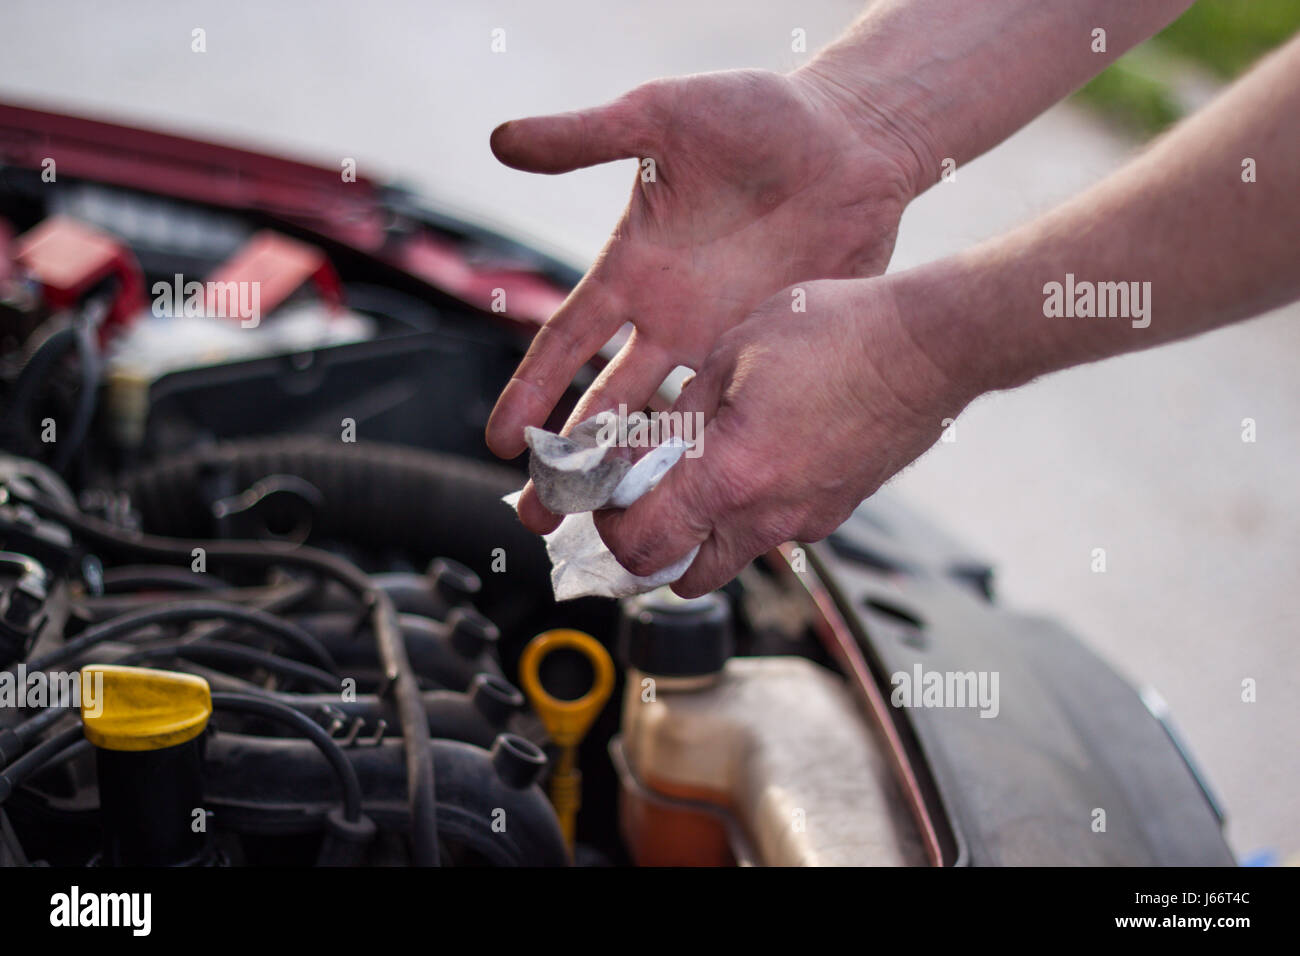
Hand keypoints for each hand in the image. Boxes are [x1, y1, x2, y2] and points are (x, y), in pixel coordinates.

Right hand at [486, 68, 923, 530]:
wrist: (854, 139)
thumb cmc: (758, 117)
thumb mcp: (664, 117)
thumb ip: (586, 135)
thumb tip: (499, 139)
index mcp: (632, 268)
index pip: (565, 343)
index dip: (530, 393)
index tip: (500, 444)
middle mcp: (669, 316)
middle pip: (605, 406)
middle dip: (570, 465)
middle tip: (540, 521)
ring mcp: (722, 340)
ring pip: (667, 425)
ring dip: (638, 477)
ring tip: (615, 532)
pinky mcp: (774, 352)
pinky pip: (735, 415)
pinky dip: (714, 457)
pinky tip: (700, 501)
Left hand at [593, 279, 971, 596]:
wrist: (928, 345)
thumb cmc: (836, 336)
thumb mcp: (730, 354)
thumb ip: (680, 414)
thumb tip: (647, 448)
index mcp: (727, 479)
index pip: (641, 545)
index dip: (609, 529)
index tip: (603, 500)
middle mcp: (767, 517)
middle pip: (682, 575)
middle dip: (652, 547)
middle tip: (641, 500)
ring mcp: (807, 521)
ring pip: (730, 553)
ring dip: (701, 530)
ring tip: (699, 470)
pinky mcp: (835, 510)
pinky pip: (775, 525)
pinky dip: (749, 507)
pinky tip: (757, 451)